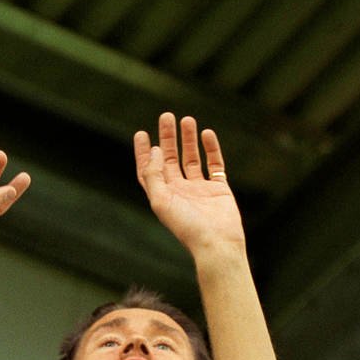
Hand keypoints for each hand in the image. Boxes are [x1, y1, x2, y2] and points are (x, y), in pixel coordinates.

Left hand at [134, 113, 245, 255]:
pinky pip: (214, 164)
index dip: (143, 153)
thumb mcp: (162, 201)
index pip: (149, 171)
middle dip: (167, 139)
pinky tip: (207, 134)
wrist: (216, 242)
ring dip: (188, 140)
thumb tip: (155, 150)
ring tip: (187, 119)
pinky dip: (211, 148)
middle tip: (166, 116)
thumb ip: (154, 175)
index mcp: (163, 197)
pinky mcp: (218, 189)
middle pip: (170, 160)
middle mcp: (179, 192)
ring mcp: (199, 190)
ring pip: (191, 159)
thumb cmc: (187, 227)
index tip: (141, 133)